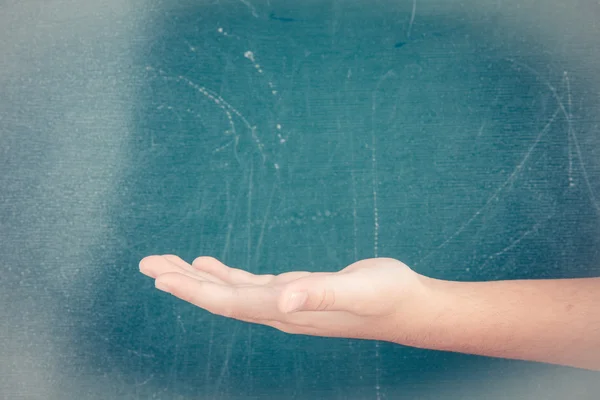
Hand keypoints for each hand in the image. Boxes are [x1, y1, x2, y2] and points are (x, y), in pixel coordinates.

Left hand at [139, 255, 431, 342]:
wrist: (405, 306)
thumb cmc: (386, 297)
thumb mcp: (358, 291)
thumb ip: (322, 295)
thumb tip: (285, 298)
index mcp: (287, 309)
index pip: (230, 302)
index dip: (194, 291)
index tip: (160, 279)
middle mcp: (279, 309)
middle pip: (220, 298)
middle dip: (182, 282)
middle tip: (147, 264)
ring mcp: (284, 302)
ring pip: (230, 291)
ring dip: (198, 279)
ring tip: (167, 264)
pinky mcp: (293, 291)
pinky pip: (248, 284)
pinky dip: (224, 275)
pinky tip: (209, 265)